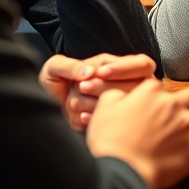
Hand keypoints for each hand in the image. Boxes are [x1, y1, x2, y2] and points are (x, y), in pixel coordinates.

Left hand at [39, 53, 156, 130]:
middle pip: (132, 88)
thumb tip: (89, 72)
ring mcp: (120, 105)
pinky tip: (79, 116)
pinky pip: (108, 123)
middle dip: (101, 87)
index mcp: (117, 66)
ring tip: (74, 100)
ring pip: (119, 106)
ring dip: (91, 102)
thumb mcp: (54, 67)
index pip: (141, 64)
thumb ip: (69, 65)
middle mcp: (125, 85)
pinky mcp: (110, 122)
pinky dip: (90, 118)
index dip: (124, 69)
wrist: (48, 105)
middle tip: (81, 86)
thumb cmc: (54, 80)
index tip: (100, 73)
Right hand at [86, 80, 188, 188]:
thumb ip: (117, 95)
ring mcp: (186, 127)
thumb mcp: (105, 108)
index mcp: (151, 93)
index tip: (160, 106)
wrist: (118, 171)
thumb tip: (123, 93)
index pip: (164, 87)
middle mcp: (173, 106)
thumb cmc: (109, 142)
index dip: (162, 97)